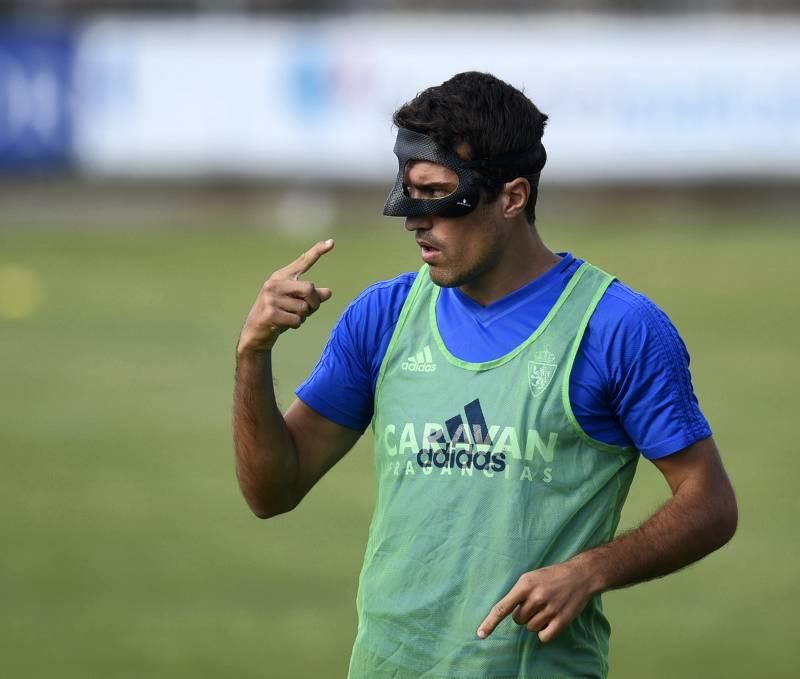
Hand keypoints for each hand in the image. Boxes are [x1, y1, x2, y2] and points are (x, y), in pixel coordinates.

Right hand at [237, 239, 333, 353]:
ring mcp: (270, 298)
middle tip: (307, 312)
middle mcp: (274, 284)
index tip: (332, 242)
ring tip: (289, 318)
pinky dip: (296, 325)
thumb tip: (328, 292)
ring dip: (303, 317)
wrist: (256, 334)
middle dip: (314, 303)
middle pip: (310, 289)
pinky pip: (297, 320)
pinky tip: (284, 325)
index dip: (318, 252)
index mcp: (281, 277)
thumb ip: (311, 297)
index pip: (303, 262)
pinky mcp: (270, 313)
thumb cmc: (278, 316)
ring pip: (304, 308)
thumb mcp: (296, 304)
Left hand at [476, 560, 594, 642]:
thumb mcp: (531, 577)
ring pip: (531, 628)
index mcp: (525, 585)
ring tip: (547, 607)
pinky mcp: (562, 620)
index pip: (502, 607)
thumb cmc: (552, 576)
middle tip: (537, 602)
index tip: (480, 634)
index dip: (490, 622)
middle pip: (518, 620)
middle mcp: (536, 597)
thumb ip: (519, 593)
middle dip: (524, 614)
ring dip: (536, 622)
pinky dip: (546, 632)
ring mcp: (549, 609)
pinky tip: (552, 620)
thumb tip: (508, 612)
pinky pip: (544, 636)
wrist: (580, 575)